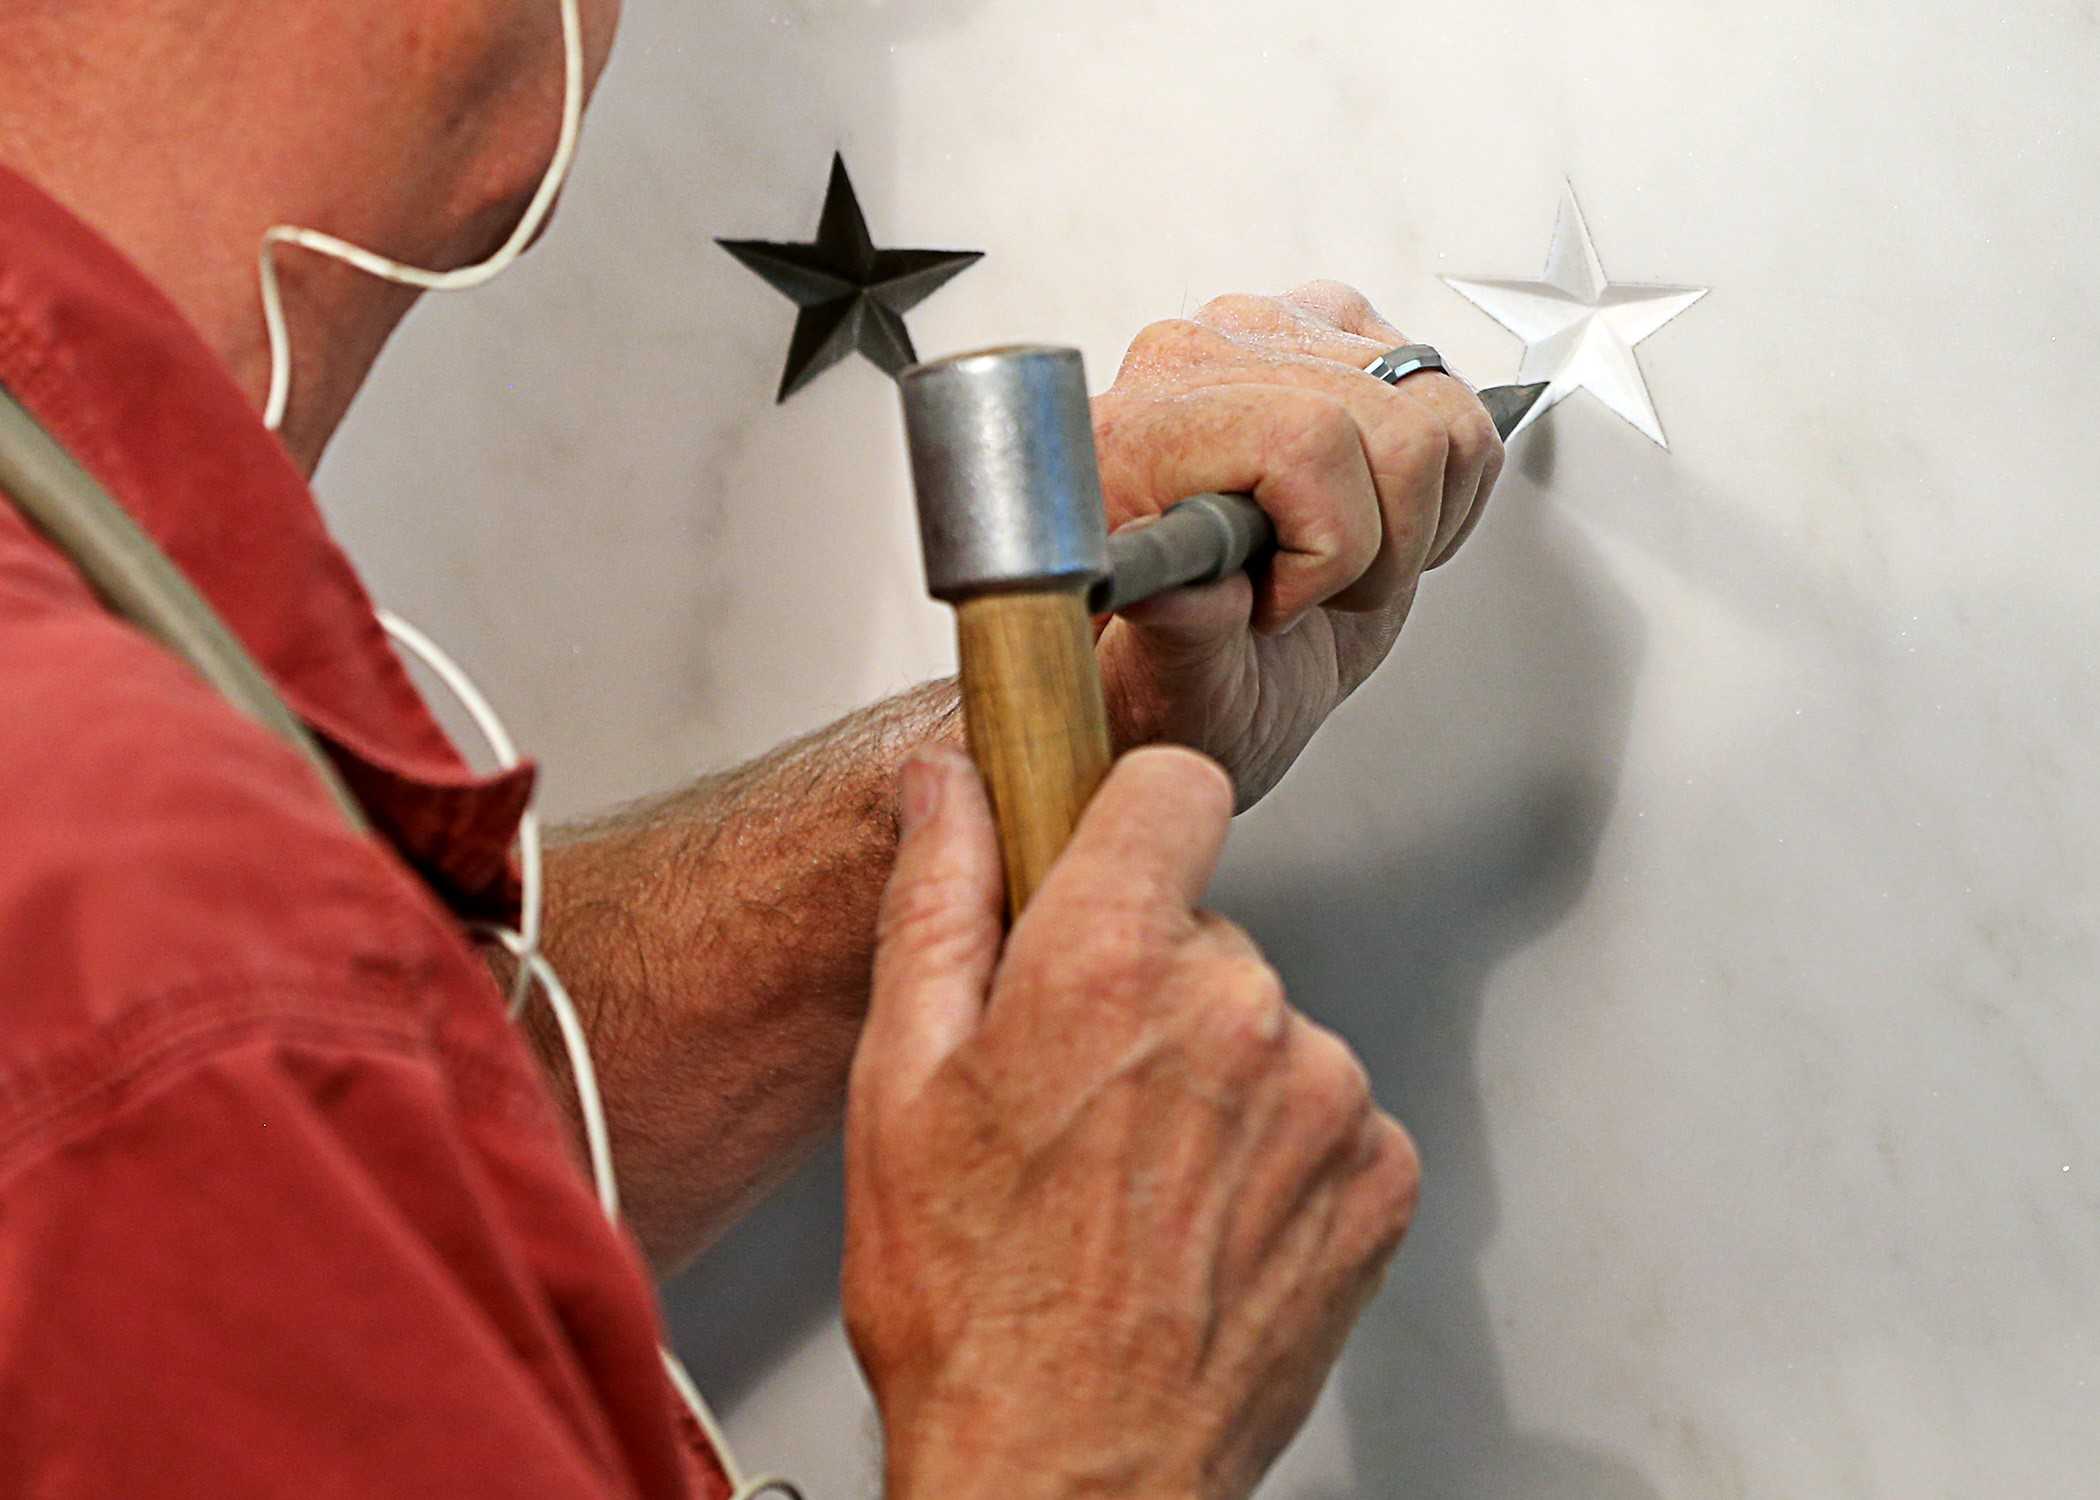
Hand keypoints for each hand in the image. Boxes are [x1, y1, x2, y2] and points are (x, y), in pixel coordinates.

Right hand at [844, 745, 1418, 1499]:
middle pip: (1207, 923)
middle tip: (1079, 1094)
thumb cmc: (971, 1309)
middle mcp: (1239, 1011)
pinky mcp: (1382, 1173)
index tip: (1105, 868)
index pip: (1175, 785)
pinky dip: (1276, 1148)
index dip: (1129, 820)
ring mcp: (1326, 1095)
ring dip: (1214, 1074)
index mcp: (1109, 967)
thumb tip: (947, 788)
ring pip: (1266, 1021)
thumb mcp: (899, 1085)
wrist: (1067, 1481)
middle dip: (1147, 981)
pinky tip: (1201, 1221)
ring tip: (1137, 1181)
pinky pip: (1328, 1107)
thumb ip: (937, 902)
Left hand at [1092, 280, 1504, 806]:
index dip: (1329, 544)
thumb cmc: (1159, 674)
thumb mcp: (1157, 685)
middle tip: (1316, 596)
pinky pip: (1453, 402)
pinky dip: (1445, 488)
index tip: (1280, 605)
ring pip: (1438, 411)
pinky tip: (1378, 527)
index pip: (1305, 439)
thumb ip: (1176, 627)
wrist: (1186, 657)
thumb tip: (1171, 585)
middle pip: (1393, 428)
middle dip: (1381, 545)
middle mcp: (1196, 363)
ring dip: (1417, 517)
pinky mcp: (1333, 337)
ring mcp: (1271, 337)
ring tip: (1344, 563)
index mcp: (1132, 436)